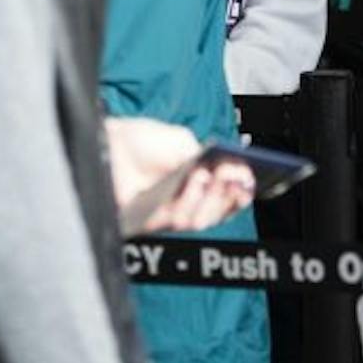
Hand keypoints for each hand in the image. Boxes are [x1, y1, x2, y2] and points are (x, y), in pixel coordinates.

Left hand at [104, 119, 255, 233]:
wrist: (113, 141)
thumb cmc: (145, 142)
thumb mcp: (184, 143)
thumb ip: (207, 157)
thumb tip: (235, 168)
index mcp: (200, 186)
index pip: (227, 200)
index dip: (241, 194)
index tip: (249, 182)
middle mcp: (187, 204)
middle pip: (218, 214)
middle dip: (227, 196)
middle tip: (232, 178)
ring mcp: (170, 214)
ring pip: (200, 220)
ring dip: (208, 197)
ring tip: (208, 175)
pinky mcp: (151, 221)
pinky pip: (175, 220)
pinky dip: (189, 200)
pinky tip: (194, 179)